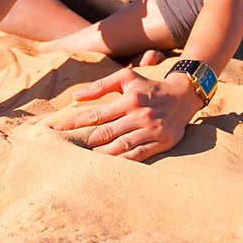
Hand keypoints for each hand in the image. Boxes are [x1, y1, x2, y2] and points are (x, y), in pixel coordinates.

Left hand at [51, 67, 204, 161]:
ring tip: (88, 158)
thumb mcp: (126, 78)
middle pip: (107, 133)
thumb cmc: (148, 87)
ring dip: (103, 153)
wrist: (183, 96)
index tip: (58, 129)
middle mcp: (140, 115)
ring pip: (122, 146)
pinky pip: (139, 154)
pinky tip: (111, 164)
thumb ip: (100, 86)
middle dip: (88, 140)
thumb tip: (75, 97)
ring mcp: (152, 130)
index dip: (75, 123)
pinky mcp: (163, 142)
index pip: (97, 114)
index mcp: (129, 100)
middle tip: (71, 148)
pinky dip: (124, 160)